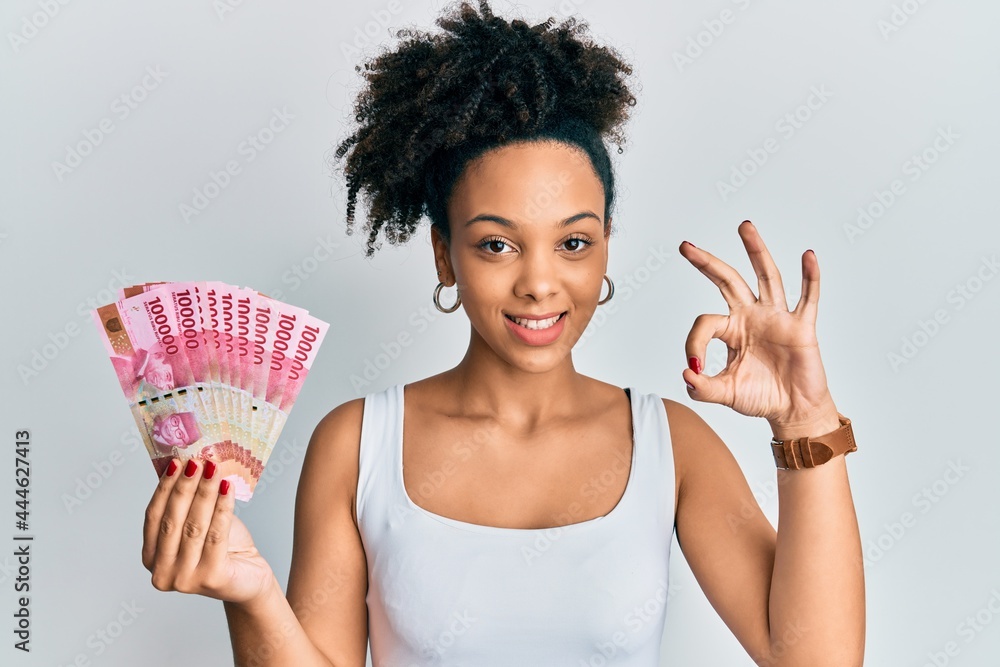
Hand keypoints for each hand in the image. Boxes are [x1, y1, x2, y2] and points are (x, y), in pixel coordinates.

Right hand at [142, 458, 274, 605]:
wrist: (249, 578)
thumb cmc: (222, 549)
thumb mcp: (197, 525)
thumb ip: (186, 504)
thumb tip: (184, 464)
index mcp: (151, 558)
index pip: (153, 517)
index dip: (164, 488)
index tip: (175, 462)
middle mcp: (162, 573)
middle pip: (173, 520)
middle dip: (185, 486)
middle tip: (197, 461)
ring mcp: (185, 579)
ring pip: (195, 526)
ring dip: (205, 492)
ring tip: (214, 468)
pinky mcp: (211, 578)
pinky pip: (216, 535)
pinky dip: (222, 508)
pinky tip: (227, 488)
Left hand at [679, 220, 837, 431]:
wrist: (792, 411)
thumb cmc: (760, 397)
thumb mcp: (725, 393)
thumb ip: (702, 388)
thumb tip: (687, 374)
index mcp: (731, 329)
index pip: (705, 322)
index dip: (695, 343)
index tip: (695, 367)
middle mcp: (751, 316)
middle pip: (727, 281)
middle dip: (707, 262)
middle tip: (685, 246)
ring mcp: (777, 317)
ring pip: (766, 276)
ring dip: (755, 251)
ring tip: (744, 227)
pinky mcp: (801, 327)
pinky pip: (808, 297)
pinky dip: (809, 277)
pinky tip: (807, 256)